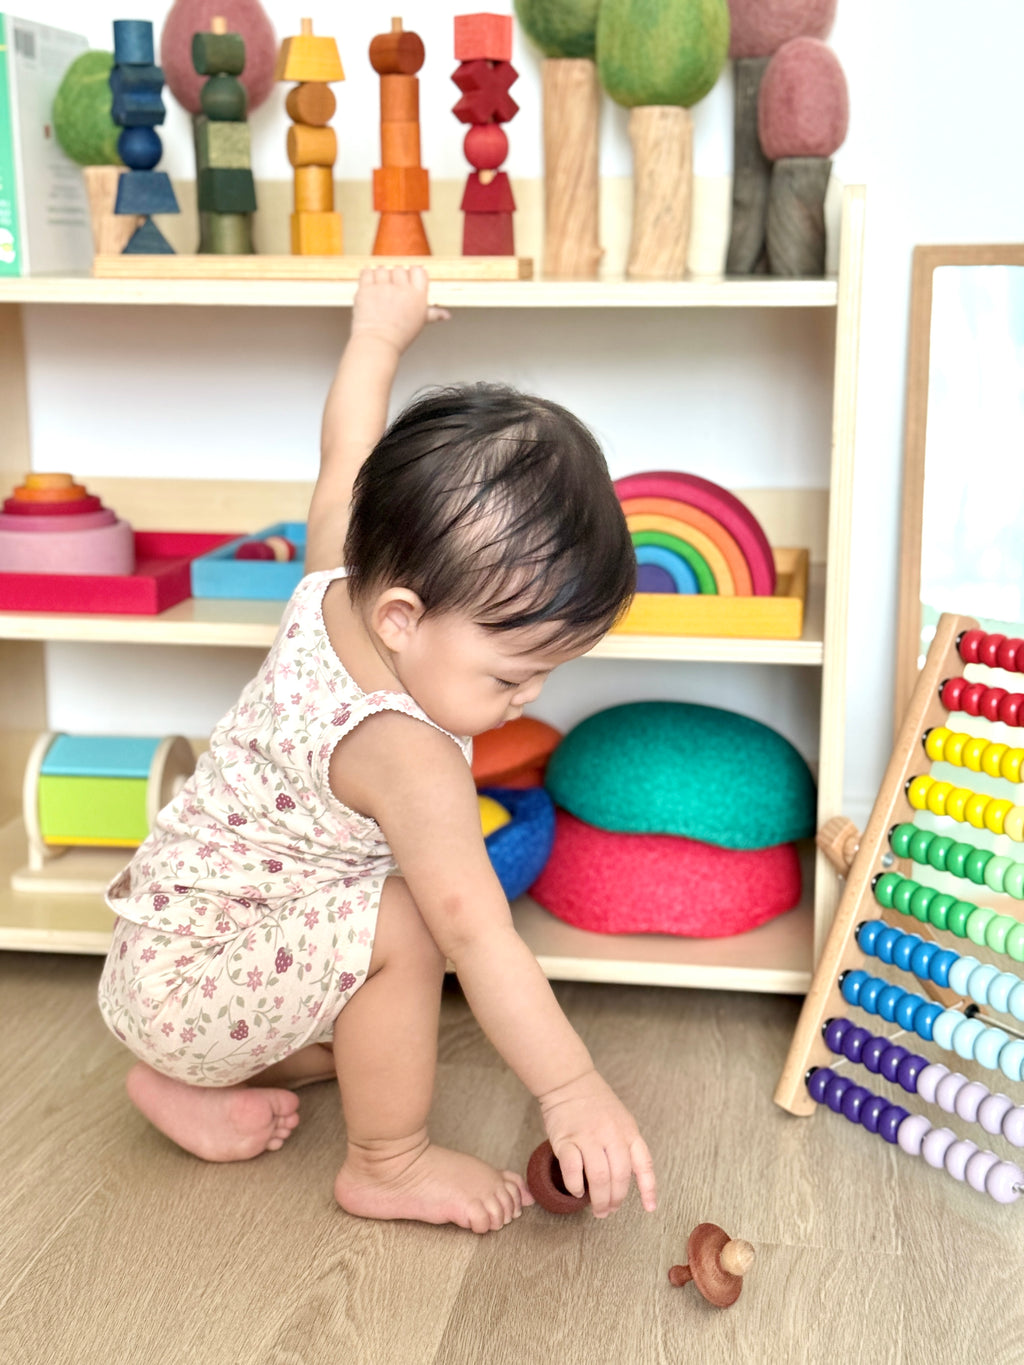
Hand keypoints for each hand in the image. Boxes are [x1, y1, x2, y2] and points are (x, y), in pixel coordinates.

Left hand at [351, 264, 449, 356]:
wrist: (378, 344)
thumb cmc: (399, 336)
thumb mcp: (420, 323)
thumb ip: (433, 313)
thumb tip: (446, 315)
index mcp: (418, 296)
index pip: (419, 270)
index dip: (412, 274)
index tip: (406, 283)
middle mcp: (402, 289)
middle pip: (399, 269)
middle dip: (394, 278)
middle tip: (390, 293)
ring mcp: (383, 288)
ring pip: (382, 269)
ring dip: (380, 277)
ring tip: (379, 292)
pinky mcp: (367, 289)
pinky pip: (367, 272)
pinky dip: (367, 276)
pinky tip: (370, 287)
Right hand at [538, 1068, 656, 1217]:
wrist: (570, 1081)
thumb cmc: (596, 1103)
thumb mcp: (621, 1120)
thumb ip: (626, 1145)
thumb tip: (624, 1179)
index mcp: (628, 1131)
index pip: (643, 1163)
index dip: (648, 1188)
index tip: (650, 1207)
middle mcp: (612, 1134)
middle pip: (619, 1177)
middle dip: (615, 1200)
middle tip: (608, 1210)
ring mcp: (588, 1136)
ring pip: (599, 1177)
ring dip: (599, 1199)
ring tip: (596, 1208)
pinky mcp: (566, 1139)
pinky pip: (572, 1169)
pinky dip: (576, 1186)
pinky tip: (577, 1191)